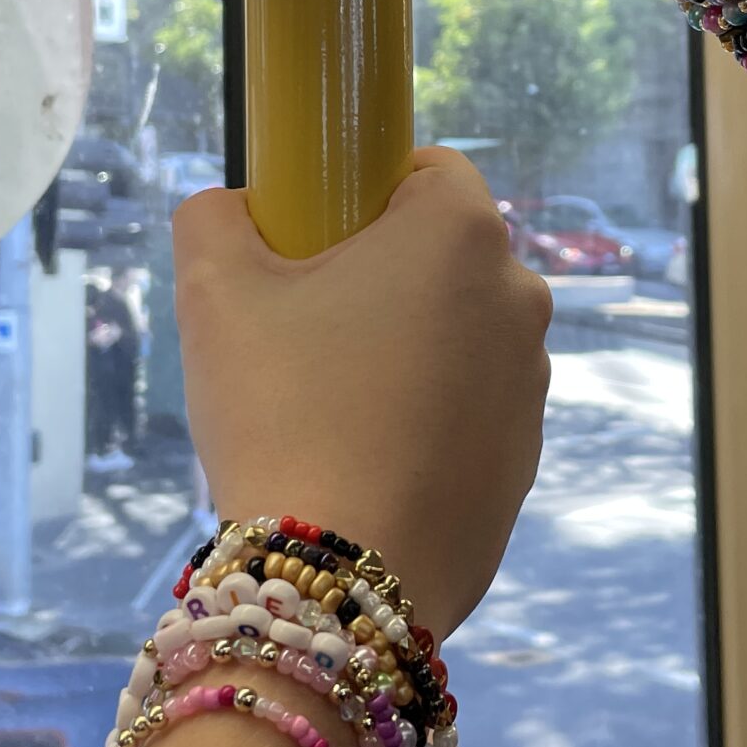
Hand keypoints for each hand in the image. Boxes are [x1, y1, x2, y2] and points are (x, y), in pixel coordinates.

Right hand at [172, 146, 551, 627]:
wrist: (340, 578)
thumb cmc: (282, 411)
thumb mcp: (213, 293)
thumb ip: (214, 218)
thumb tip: (228, 208)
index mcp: (462, 233)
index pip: (425, 169)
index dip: (362, 193)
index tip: (310, 245)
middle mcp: (520, 298)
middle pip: (442, 258)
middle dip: (380, 279)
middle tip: (302, 333)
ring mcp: (532, 385)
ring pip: (456, 338)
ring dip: (404, 353)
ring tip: (327, 410)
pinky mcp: (527, 461)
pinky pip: (467, 413)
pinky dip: (424, 423)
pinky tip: (363, 465)